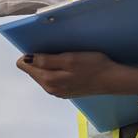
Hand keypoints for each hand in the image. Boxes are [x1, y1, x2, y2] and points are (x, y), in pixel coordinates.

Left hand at [16, 52, 137, 98]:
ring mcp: (58, 91)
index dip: (30, 54)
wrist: (111, 79)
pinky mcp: (66, 91)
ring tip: (60, 55)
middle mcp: (50, 88)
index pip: (26, 66)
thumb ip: (47, 60)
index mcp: (48, 80)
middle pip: (34, 71)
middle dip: (38, 59)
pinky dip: (54, 70)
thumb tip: (27, 59)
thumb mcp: (69, 59)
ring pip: (43, 75)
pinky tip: (64, 65)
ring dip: (46, 65)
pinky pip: (52, 79)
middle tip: (54, 50)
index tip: (40, 46)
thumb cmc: (92, 66)